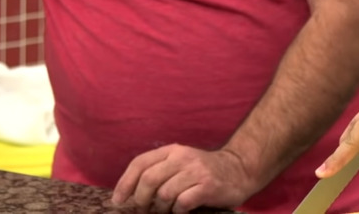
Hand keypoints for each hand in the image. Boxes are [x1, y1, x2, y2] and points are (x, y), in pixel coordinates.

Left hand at [111, 144, 249, 212]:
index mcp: (173, 150)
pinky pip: (182, 203)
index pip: (140, 163)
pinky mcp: (208, 186)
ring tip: (167, 210)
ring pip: (164, 194)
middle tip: (143, 210)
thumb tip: (129, 194)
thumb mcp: (181, 163)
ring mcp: (196, 171)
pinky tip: (183, 209)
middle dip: (140, 200)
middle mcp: (183, 157)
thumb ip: (159, 171)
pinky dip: (178, 210)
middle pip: (149, 180)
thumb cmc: (204, 171)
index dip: (125, 183)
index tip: (118, 200)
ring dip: (161, 208)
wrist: (240, 170)